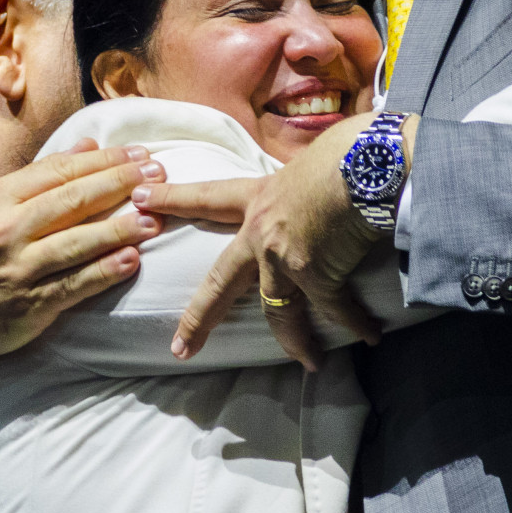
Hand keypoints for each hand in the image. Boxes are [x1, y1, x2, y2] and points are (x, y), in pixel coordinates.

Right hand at [0, 140, 165, 395]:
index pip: (59, 171)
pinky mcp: (29, 304)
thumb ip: (40, 176)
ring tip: (155, 219)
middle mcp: (4, 230)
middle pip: (73, 200)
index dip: (104, 160)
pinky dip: (104, 272)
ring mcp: (17, 269)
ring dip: (120, 229)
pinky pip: (74, 284)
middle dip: (121, 184)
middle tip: (159, 176)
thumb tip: (88, 144)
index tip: (140, 154)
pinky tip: (131, 261)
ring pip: (77, 242)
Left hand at [137, 113, 395, 370]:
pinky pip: (337, 311)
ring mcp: (285, 259)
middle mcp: (262, 232)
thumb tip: (324, 169)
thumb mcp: (313, 158)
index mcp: (260, 197)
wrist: (369, 165)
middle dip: (200, 318)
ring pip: (279, 313)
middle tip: (179, 347)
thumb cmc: (347, 150)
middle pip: (222, 282)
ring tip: (309, 362)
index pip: (208, 198)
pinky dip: (356, 324)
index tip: (140, 201)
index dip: (173, 199)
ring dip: (296, 342)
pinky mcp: (316, 277)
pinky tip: (371, 336)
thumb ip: (307, 176)